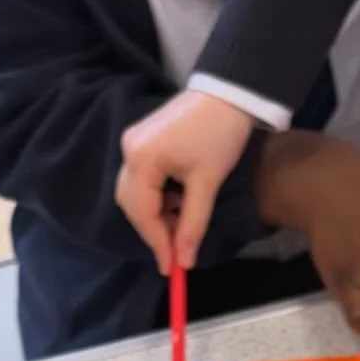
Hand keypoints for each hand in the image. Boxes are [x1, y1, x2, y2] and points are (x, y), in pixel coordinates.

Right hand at [117, 90, 254, 272]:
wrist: (230, 92)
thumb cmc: (220, 135)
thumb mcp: (207, 184)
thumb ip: (192, 225)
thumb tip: (183, 262)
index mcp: (142, 159)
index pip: (142, 212)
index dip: (157, 242)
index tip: (170, 268)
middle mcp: (129, 150)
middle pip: (132, 204)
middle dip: (154, 229)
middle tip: (176, 250)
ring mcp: (133, 142)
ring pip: (135, 193)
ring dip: (156, 214)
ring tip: (182, 224)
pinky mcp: (143, 139)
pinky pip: (142, 178)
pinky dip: (157, 197)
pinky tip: (178, 202)